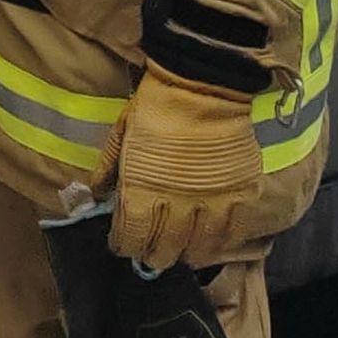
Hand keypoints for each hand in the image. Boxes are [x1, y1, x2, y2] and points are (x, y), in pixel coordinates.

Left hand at [109, 64, 266, 272]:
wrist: (204, 83)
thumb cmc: (157, 104)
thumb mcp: (122, 131)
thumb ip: (109, 167)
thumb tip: (96, 194)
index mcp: (142, 190)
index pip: (131, 236)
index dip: (124, 245)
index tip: (122, 244)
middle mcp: (176, 206)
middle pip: (164, 250)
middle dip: (153, 255)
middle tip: (150, 252)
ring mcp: (212, 203)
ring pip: (198, 250)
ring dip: (186, 255)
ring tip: (181, 254)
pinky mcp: (240, 195)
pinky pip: (232, 234)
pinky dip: (221, 242)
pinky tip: (212, 242)